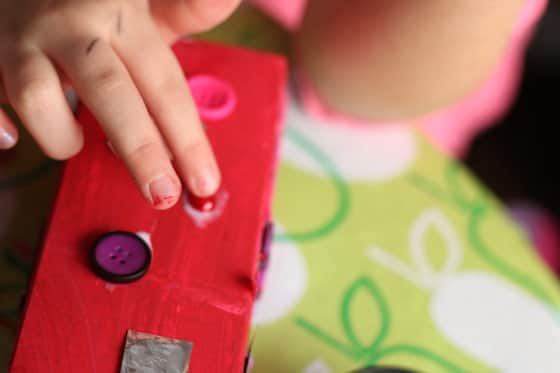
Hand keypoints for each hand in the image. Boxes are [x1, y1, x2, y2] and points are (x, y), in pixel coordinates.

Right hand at [0, 0, 239, 208]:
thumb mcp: (139, 3)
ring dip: (62, 137)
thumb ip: (183, 10)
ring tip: (76, 143)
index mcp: (121, 16)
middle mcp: (71, 25)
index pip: (164, 85)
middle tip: (163, 195)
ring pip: (38, 98)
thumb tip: (226, 2)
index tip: (206, 184)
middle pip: (111, 94)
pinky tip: (12, 138)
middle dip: (141, 152)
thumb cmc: (92, 1)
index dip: (188, 139)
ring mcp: (19, 38)